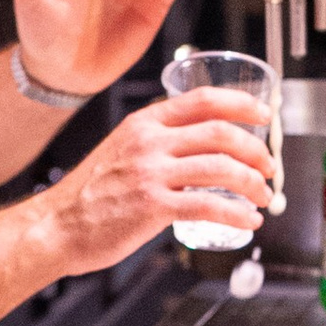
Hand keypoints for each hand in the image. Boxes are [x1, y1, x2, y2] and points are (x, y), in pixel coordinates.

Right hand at [43, 90, 274, 271]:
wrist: (57, 225)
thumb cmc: (90, 194)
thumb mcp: (122, 148)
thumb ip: (157, 141)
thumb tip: (201, 145)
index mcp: (144, 122)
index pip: (203, 99)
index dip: (241, 104)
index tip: (265, 114)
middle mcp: (149, 141)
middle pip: (220, 132)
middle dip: (255, 149)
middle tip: (269, 165)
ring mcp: (151, 173)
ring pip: (220, 168)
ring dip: (252, 183)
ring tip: (262, 196)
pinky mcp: (153, 207)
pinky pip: (208, 206)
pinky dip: (236, 214)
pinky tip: (246, 222)